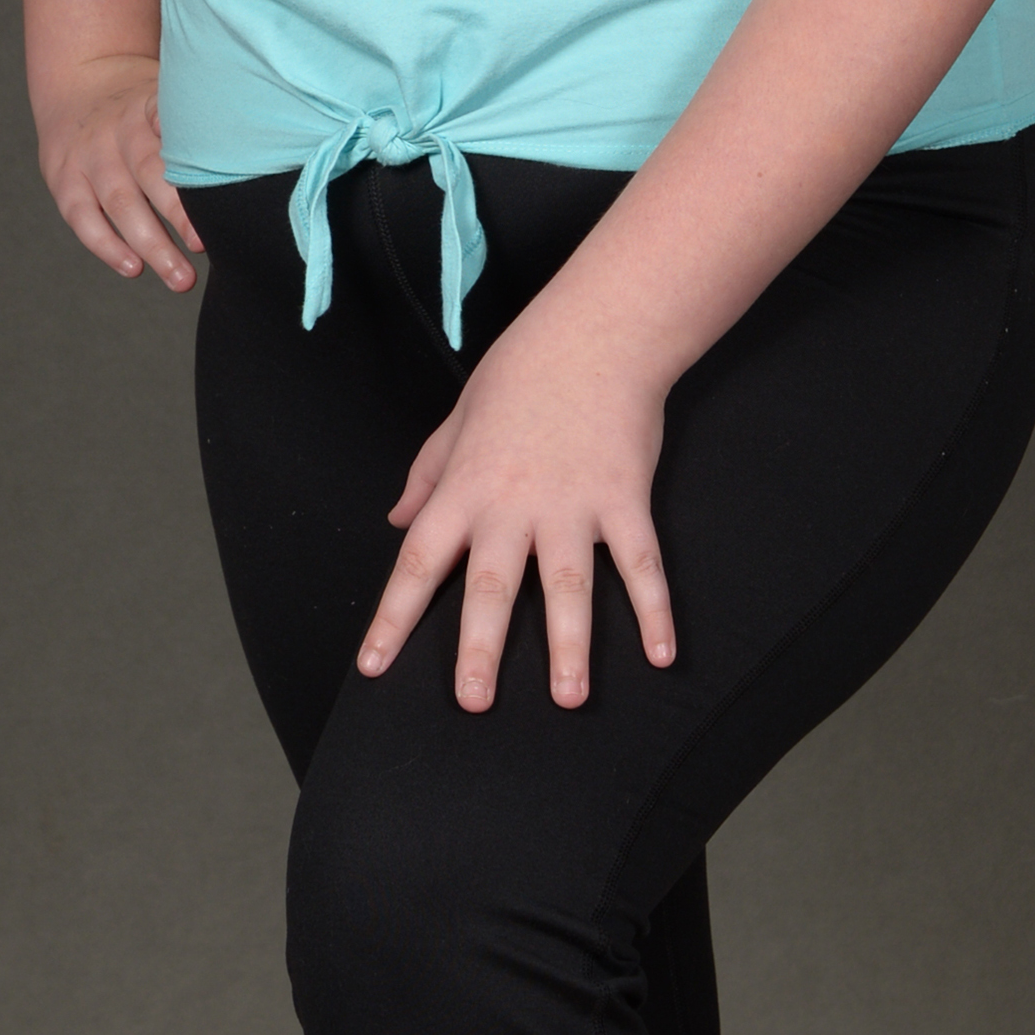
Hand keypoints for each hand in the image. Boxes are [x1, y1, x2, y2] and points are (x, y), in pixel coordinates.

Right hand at [34, 53, 202, 286]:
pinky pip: (82, 218)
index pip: (173, 129)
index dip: (195, 158)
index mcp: (150, 105)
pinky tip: (133, 268)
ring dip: (151, 245)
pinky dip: (107, 246)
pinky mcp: (64, 179)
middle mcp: (118, 129)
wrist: (76, 79)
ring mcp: (88, 155)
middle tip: (207, 247)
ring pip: (119, 203)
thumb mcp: (170, 91)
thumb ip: (200, 119)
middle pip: (150, 173)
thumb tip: (256, 153)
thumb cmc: (140, 100)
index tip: (223, 188)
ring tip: (180, 278)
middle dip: (180, 215)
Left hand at [356, 301, 676, 710]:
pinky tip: (661, 654)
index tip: (373, 666)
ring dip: (569, 646)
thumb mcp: (458, 417)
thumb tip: (397, 521)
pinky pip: (640, 564)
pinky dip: (654, 610)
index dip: (393, 617)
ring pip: (568, 586)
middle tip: (473, 703)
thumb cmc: (523, 370)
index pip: (418, 562)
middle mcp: (514, 504)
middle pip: (492, 588)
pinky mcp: (624, 498)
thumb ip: (426, 472)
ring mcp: (573, 504)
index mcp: (465, 487)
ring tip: (568, 698)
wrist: (597, 331)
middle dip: (480, 649)